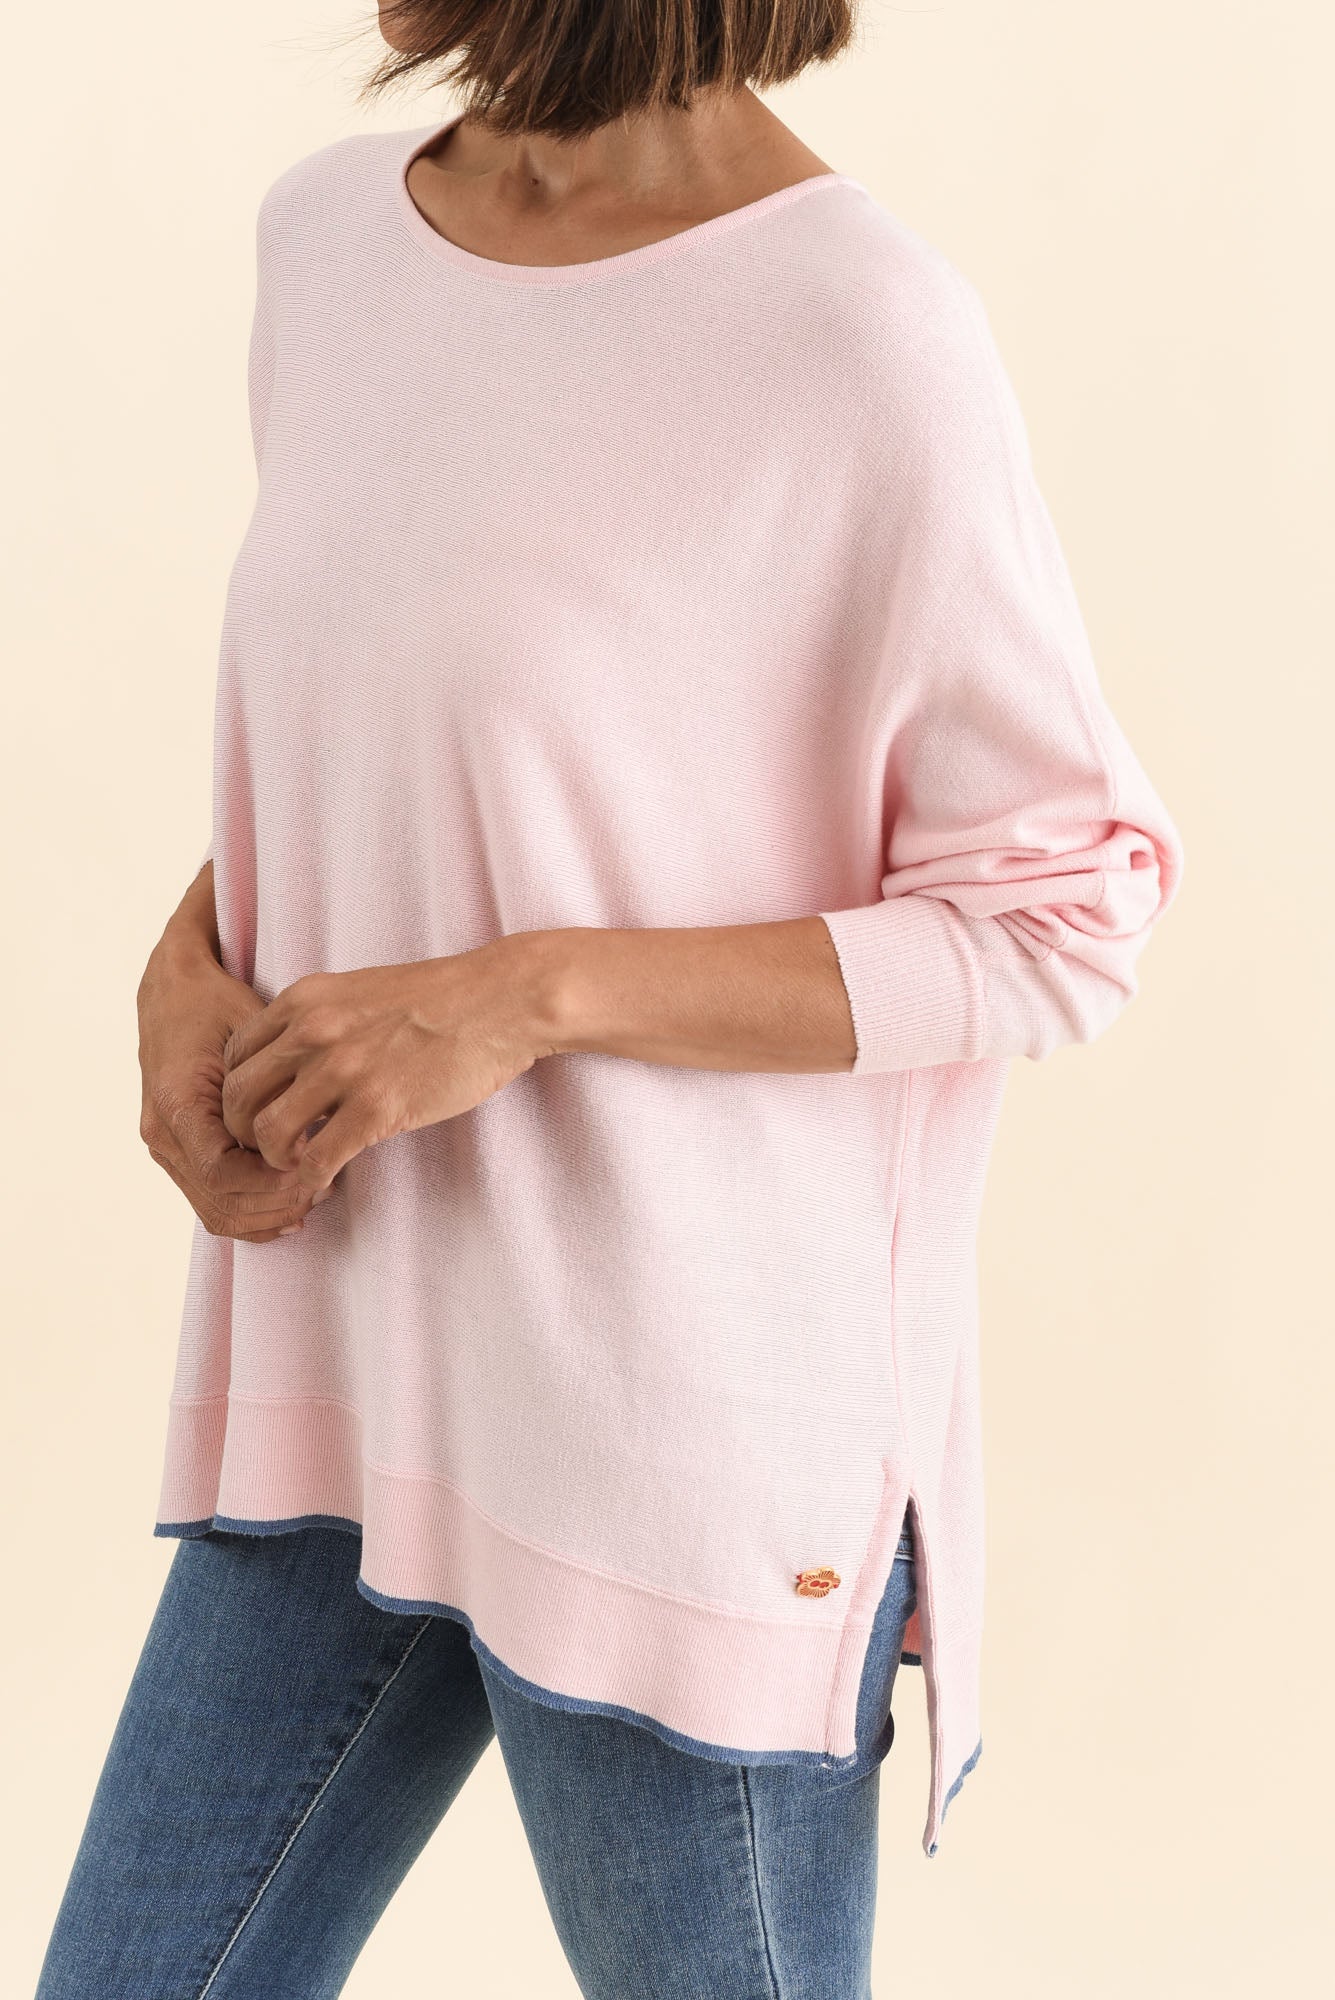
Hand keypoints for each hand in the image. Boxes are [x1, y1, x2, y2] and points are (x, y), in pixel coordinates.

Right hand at [138, 944, 328, 1242]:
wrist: (172, 989)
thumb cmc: (214, 1002)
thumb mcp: (250, 1029)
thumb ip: (274, 1082)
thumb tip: (312, 1132)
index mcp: (176, 1101)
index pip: (222, 1173)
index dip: (272, 1183)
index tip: (315, 1169)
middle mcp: (162, 1131)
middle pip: (221, 1201)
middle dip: (277, 1204)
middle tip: (325, 1187)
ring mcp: (165, 1146)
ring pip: (216, 1211)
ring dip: (268, 1214)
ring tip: (315, 1194)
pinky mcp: (177, 1151)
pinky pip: (211, 1200)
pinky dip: (252, 1213)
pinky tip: (292, 1210)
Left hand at [218, 939, 552, 1191]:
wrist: (501, 1000)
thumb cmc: (441, 998)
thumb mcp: (360, 990)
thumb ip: (320, 1019)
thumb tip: (294, 1059)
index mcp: (304, 1000)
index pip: (234, 1056)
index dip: (240, 1093)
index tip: (262, 1112)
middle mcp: (312, 1032)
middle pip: (237, 1097)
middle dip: (245, 1133)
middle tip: (272, 1148)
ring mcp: (343, 1070)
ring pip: (267, 1133)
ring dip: (276, 1160)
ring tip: (299, 1164)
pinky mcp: (377, 1108)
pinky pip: (317, 1159)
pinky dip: (313, 1178)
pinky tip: (329, 1177)